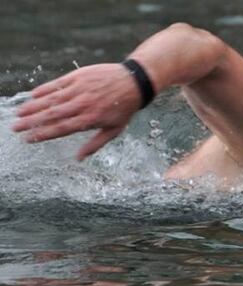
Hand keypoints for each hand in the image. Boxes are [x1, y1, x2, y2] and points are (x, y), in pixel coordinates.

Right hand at [12, 63, 142, 159]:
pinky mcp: (77, 76)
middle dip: (31, 122)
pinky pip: (57, 84)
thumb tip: (78, 159)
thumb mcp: (114, 130)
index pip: (61, 129)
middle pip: (52, 115)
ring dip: (33, 107)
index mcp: (90, 119)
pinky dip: (44, 90)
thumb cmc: (124, 109)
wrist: (133, 82)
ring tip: (19, 113)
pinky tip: (32, 96)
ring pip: (51, 99)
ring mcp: (79, 89)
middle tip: (16, 128)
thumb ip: (95, 144)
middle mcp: (82, 104)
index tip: (29, 139)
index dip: (43, 134)